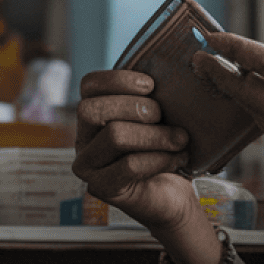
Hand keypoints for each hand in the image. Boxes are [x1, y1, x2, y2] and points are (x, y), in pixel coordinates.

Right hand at [73, 69, 203, 234]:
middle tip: (163, 117)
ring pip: (114, 136)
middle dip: (135, 108)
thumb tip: (174, 67)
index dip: (119, 80)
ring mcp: (88, 166)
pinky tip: (177, 159)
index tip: (151, 86)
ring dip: (156, 135)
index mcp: (93, 116)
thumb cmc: (165, 151)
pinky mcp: (101, 188)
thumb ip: (152, 96)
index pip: (89, 85)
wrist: (174, 196)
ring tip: (180, 140)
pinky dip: (159, 159)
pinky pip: (129, 166)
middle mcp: (83, 139)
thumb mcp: (159, 118)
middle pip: (92, 109)